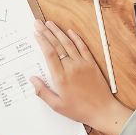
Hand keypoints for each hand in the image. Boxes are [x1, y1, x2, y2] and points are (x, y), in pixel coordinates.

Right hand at [30, 20, 133, 134]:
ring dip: (58, 32)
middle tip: (38, 23)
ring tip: (50, 24)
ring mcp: (82, 64)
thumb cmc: (80, 110)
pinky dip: (76, 38)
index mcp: (60, 77)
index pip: (49, 53)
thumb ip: (42, 92)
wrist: (103, 111)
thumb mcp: (57, 106)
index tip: (36, 33)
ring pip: (68, 43)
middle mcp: (71, 67)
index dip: (42, 41)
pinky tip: (69, 32)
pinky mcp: (91, 64)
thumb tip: (32, 79)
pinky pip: (82, 47)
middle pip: (56, 45)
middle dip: (46, 32)